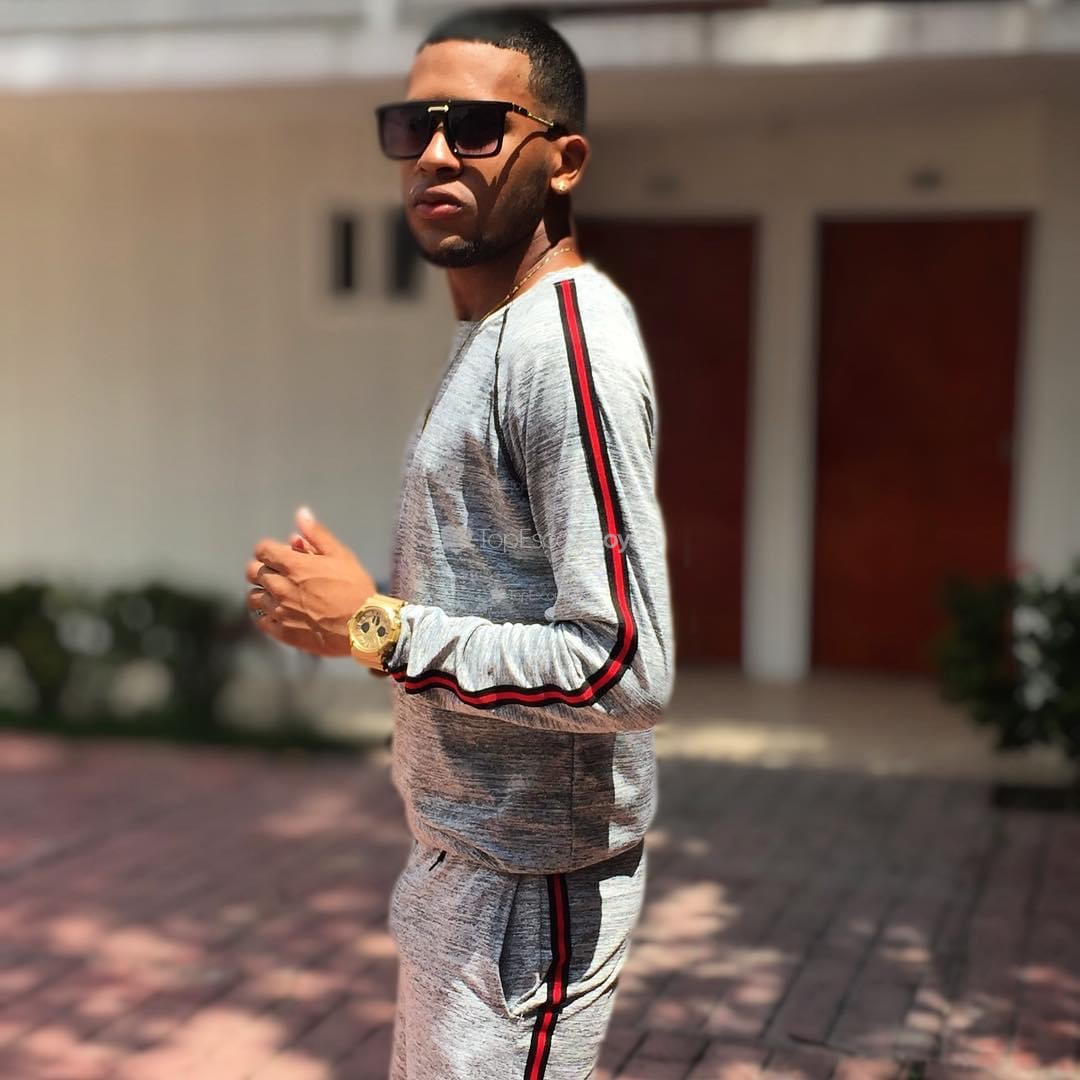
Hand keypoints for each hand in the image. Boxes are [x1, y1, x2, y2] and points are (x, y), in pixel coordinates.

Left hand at [245, 506, 374, 657]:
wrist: (363, 628)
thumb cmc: (355, 588)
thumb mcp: (341, 555)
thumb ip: (317, 534)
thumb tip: (301, 513)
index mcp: (292, 565)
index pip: (261, 549)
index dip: (270, 549)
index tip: (282, 554)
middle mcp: (279, 587)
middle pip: (252, 572)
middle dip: (264, 568)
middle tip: (281, 573)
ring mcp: (278, 611)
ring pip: (254, 598)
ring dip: (264, 592)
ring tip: (280, 595)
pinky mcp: (282, 632)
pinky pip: (262, 622)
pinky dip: (268, 616)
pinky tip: (282, 614)